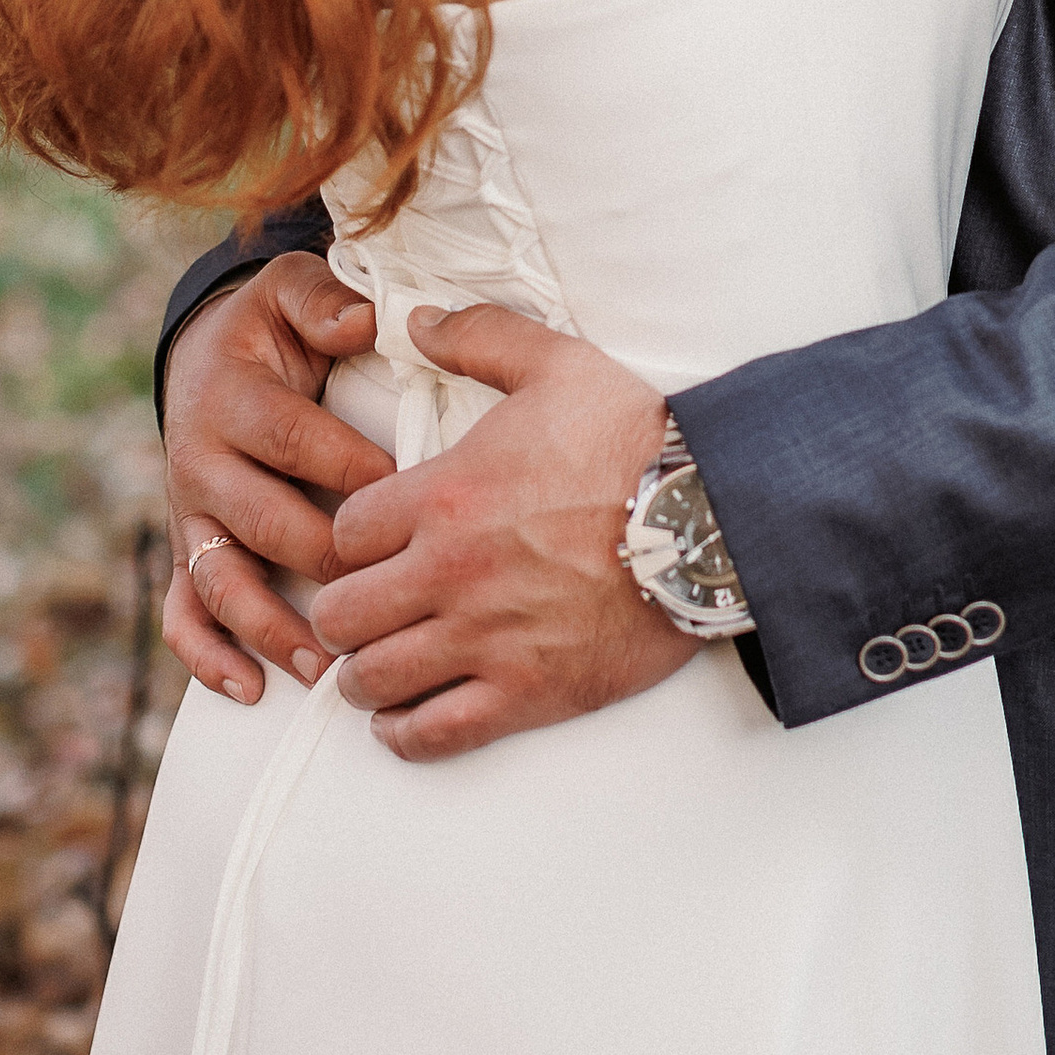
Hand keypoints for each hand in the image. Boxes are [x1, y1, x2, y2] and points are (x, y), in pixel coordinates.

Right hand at [162, 254, 392, 703]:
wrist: (205, 358)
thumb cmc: (271, 330)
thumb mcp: (291, 293)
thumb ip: (324, 302)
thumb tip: (364, 322)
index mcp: (231, 399)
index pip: (293, 442)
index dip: (350, 470)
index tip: (410, 496)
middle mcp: (201, 463)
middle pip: (262, 523)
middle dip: (324, 558)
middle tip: (389, 590)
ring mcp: (191, 517)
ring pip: (223, 583)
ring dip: (270, 629)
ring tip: (325, 666)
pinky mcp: (188, 552)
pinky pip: (185, 612)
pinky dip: (208, 657)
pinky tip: (249, 689)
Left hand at [311, 305, 687, 761]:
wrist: (715, 517)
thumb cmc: (637, 442)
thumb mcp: (557, 365)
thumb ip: (478, 336)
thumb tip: (418, 320)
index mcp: (445, 497)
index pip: (341, 535)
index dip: (345, 542)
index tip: (367, 547)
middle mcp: (451, 573)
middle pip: (340, 614)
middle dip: (343, 611)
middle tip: (365, 608)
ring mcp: (486, 640)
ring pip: (373, 680)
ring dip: (366, 674)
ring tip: (380, 663)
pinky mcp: (527, 693)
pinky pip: (432, 734)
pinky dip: (406, 732)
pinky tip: (406, 718)